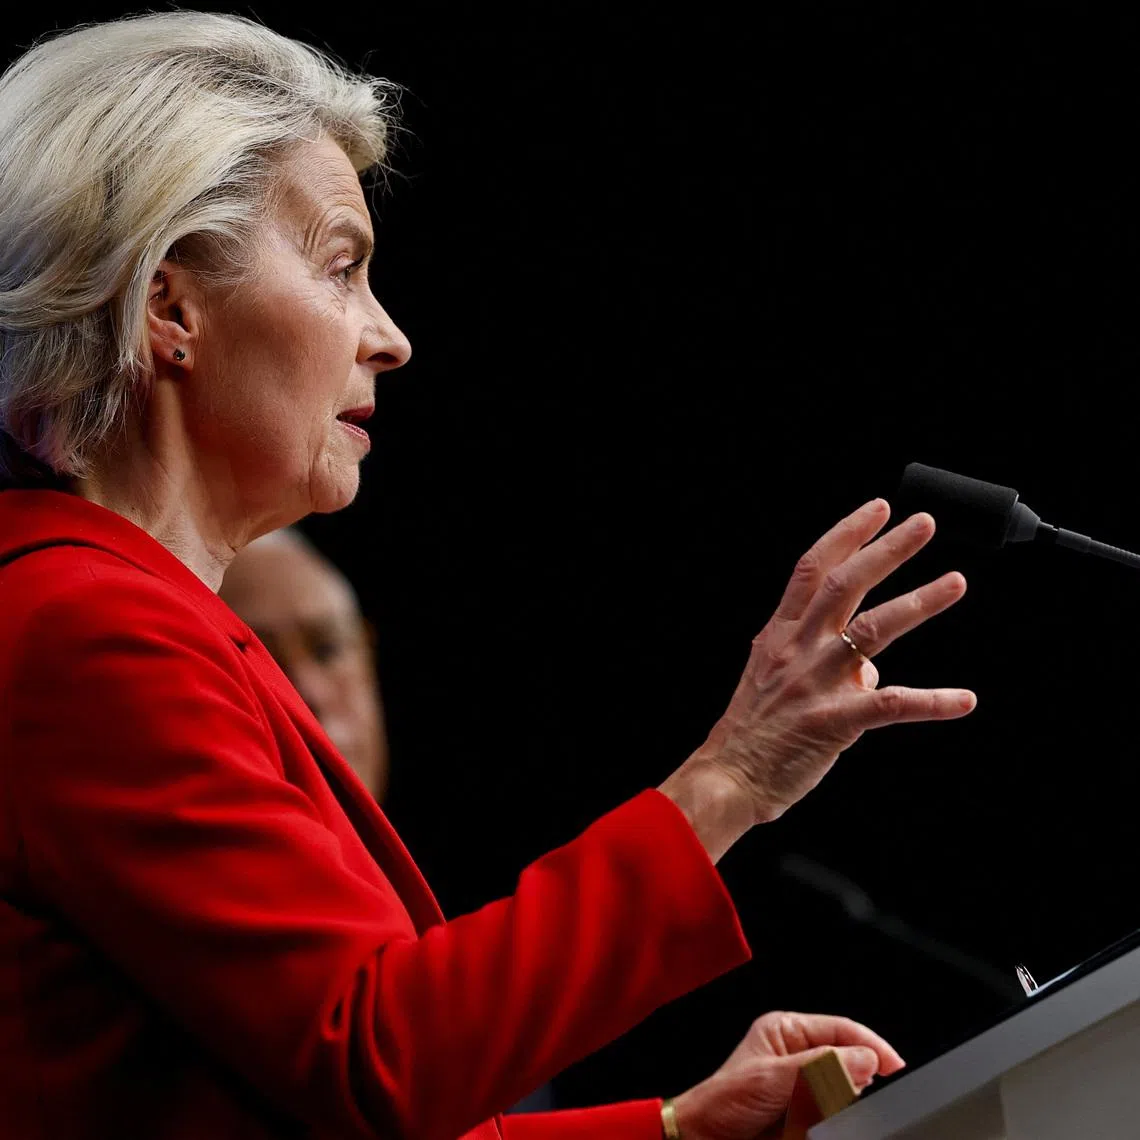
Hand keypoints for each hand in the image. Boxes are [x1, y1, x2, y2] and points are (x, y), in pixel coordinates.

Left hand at [670, 1011, 905, 1139]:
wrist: (706, 1139)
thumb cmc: (724, 1101)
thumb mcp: (773, 1077)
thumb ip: (820, 1067)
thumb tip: (864, 1059)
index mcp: (787, 1031)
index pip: (842, 1029)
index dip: (871, 1045)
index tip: (895, 1066)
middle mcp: (798, 1055)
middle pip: (848, 1060)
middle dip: (857, 1078)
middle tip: (859, 1094)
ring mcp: (803, 1087)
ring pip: (845, 1091)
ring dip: (843, 1103)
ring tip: (824, 1112)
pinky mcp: (806, 1116)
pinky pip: (834, 1116)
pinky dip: (835, 1121)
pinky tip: (818, 1125)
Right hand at [683, 499, 974, 825]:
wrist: (728, 777)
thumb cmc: (752, 731)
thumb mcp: (773, 679)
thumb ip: (818, 660)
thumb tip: (869, 669)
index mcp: (779, 634)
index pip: (812, 569)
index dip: (846, 535)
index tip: (878, 509)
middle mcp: (796, 649)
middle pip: (844, 584)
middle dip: (887, 551)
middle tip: (924, 525)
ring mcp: (815, 683)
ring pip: (873, 631)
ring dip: (918, 602)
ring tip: (955, 582)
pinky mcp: (834, 722)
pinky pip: (892, 706)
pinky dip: (932, 702)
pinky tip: (964, 699)